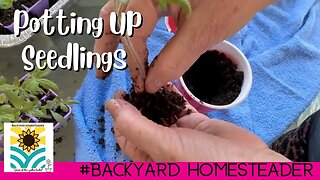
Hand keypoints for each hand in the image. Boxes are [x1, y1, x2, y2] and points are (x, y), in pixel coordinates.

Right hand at [95, 0, 273, 92]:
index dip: (133, 60)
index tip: (139, 83)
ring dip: (117, 34)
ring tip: (111, 58)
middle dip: (107, 43)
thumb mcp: (203, 30)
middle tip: (103, 70)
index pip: (131, 29)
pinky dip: (135, 27)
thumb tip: (151, 83)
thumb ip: (174, 58)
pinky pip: (141, 9)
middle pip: (114, 14)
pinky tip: (137, 43)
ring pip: (124, 10)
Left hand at [105, 86, 288, 161]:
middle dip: (137, 102)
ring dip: (153, 96)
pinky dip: (173, 94)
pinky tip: (167, 81)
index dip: (119, 115)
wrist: (249, 165)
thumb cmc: (205, 163)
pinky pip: (180, 106)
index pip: (125, 134)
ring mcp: (180, 134)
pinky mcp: (196, 123)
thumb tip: (111, 107)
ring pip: (160, 111)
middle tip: (135, 80)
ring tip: (148, 77)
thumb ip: (136, 126)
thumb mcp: (164, 147)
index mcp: (149, 158)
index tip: (119, 94)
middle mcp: (162, 146)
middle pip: (141, 121)